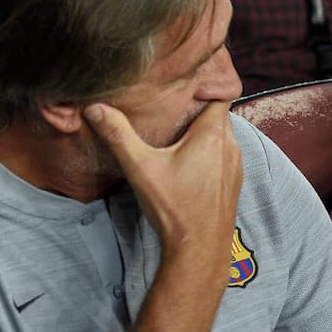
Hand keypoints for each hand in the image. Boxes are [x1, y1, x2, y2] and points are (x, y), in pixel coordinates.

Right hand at [83, 100, 241, 262]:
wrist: (200, 247)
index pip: (219, 95)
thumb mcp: (140, 167)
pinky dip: (211, 151)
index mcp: (213, 135)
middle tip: (173, 107)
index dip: (205, 85)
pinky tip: (189, 160)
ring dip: (205, 132)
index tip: (184, 83)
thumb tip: (95, 108)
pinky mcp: (233, 181)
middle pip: (218, 115)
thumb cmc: (174, 207)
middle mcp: (231, 146)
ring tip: (178, 132)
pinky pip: (225, 155)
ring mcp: (236, 165)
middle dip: (198, 109)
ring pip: (223, 136)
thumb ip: (118, 134)